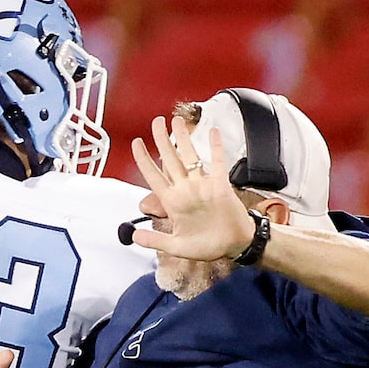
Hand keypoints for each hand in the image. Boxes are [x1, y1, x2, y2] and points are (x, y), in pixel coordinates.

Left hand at [128, 113, 257, 263]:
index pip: (154, 177)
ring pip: (190, 156)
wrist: (234, 245)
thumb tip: (134, 237)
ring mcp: (202, 185)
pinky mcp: (220, 184)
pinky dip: (215, 147)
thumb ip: (156, 241)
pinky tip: (212, 132)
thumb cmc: (208, 246)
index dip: (144, 160)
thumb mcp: (177, 247)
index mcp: (173, 203)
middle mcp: (185, 190)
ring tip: (176, 120)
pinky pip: (217, 162)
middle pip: (170, 160)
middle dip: (161, 140)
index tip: (136, 143)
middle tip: (156, 122)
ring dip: (184, 138)